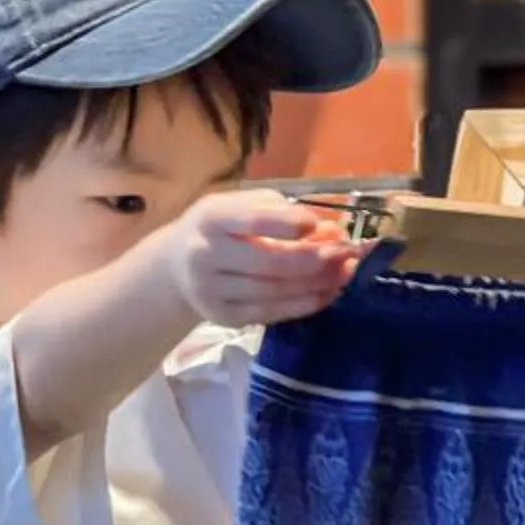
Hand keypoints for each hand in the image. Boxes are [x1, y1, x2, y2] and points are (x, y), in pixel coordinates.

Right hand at [169, 190, 357, 327]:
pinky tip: (328, 292)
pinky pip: (273, 312)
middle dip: (316, 259)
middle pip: (271, 263)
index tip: (321, 224)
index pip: (254, 221)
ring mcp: (213, 291)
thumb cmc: (219, 229)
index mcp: (212, 218)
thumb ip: (281, 213)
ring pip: (276, 291)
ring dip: (319, 283)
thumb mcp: (238, 206)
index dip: (290, 224)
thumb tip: (330, 231)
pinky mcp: (224, 317)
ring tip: (346, 271)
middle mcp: (207, 255)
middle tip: (349, 252)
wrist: (176, 267)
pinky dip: (305, 303)